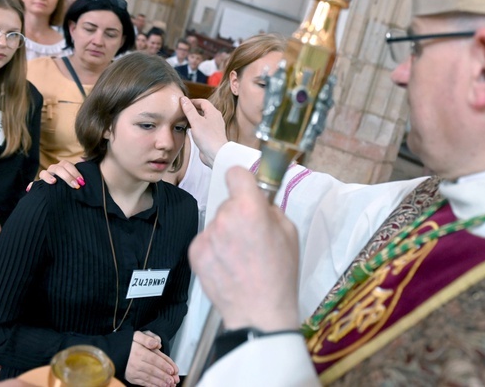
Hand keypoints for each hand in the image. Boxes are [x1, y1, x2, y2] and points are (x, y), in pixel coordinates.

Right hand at [28, 160, 83, 191]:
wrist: (62, 194)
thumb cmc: (71, 184)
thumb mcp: (76, 178)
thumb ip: (78, 172)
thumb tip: (83, 158)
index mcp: (62, 167)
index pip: (67, 165)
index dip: (74, 172)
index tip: (81, 181)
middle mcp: (53, 170)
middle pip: (58, 168)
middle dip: (67, 177)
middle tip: (75, 185)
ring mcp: (45, 177)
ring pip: (44, 173)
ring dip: (48, 177)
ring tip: (54, 182)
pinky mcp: (38, 185)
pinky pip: (33, 184)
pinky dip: (32, 185)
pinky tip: (30, 189)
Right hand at [125, 330, 178, 386]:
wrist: (114, 353)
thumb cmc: (129, 344)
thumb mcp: (137, 335)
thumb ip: (147, 338)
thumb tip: (157, 344)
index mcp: (139, 352)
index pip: (154, 359)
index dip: (164, 365)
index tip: (173, 370)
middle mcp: (136, 363)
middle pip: (153, 370)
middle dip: (164, 376)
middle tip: (174, 380)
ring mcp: (133, 372)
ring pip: (149, 378)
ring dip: (160, 382)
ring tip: (169, 384)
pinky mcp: (132, 378)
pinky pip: (143, 383)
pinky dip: (152, 386)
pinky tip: (160, 386)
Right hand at [179, 97, 227, 166]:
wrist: (216, 154)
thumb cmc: (208, 137)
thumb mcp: (195, 121)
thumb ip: (189, 110)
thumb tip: (184, 99)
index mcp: (213, 112)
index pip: (203, 102)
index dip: (193, 101)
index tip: (183, 102)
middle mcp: (215, 119)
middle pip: (203, 110)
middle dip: (193, 109)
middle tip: (182, 110)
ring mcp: (214, 127)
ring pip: (202, 119)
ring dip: (193, 118)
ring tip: (184, 119)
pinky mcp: (211, 135)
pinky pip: (202, 127)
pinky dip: (195, 126)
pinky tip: (189, 130)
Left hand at [189, 167, 299, 330]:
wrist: (258, 313)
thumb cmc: (280, 274)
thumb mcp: (289, 233)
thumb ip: (271, 209)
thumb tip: (259, 198)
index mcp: (250, 208)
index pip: (235, 172)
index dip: (242, 181)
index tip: (247, 191)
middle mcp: (224, 217)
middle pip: (228, 203)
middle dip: (239, 213)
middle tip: (251, 237)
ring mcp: (207, 236)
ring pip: (217, 223)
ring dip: (226, 233)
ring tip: (240, 258)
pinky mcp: (195, 253)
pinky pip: (207, 240)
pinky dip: (215, 249)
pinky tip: (228, 266)